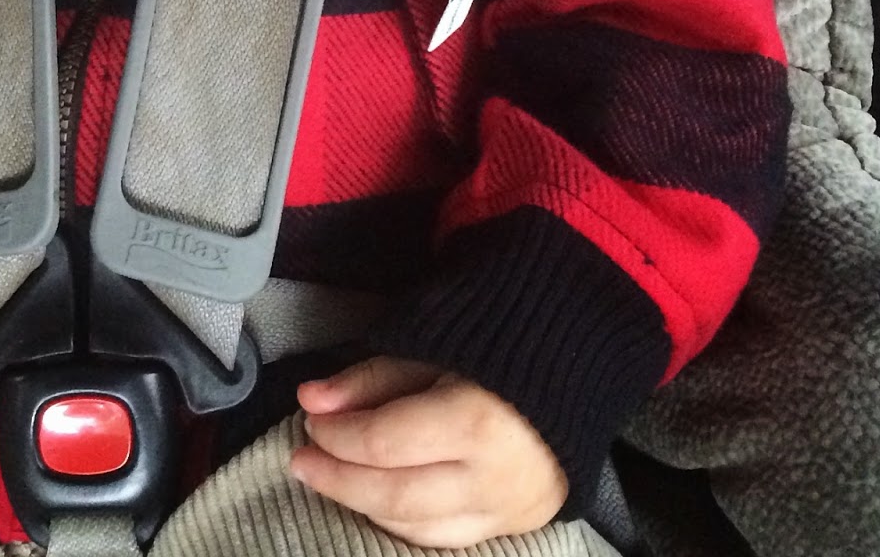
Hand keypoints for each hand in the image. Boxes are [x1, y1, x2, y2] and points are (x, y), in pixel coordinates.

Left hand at [291, 357, 568, 545]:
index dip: (337, 437)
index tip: (308, 421)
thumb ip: (371, 378)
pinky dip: (405, 523)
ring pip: (419, 529)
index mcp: (474, 421)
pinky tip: (377, 502)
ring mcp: (509, 509)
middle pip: (397, 497)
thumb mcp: (430, 345)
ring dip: (366, 506)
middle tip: (301, 462)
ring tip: (332, 480)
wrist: (578, 358)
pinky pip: (449, 538)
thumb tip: (311, 401)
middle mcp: (493, 478)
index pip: (383, 444)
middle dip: (340, 481)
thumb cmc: (496, 341)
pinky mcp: (519, 524)